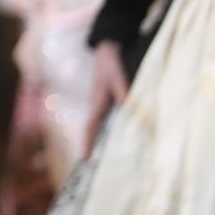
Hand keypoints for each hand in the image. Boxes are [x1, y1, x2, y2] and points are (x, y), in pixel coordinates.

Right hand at [82, 42, 129, 158]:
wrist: (107, 50)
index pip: (90, 127)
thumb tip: (131, 112)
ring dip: (101, 139)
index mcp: (97, 103)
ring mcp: (101, 104)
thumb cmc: (111, 64)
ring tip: (106, 156)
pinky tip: (120, 135)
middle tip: (90, 164)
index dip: (87, 143)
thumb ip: (125, 94)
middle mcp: (97, 106)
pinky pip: (108, 119)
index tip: (83, 159)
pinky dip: (111, 130)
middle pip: (93, 130)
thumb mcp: (118, 78)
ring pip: (100, 126)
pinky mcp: (108, 101)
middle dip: (91, 146)